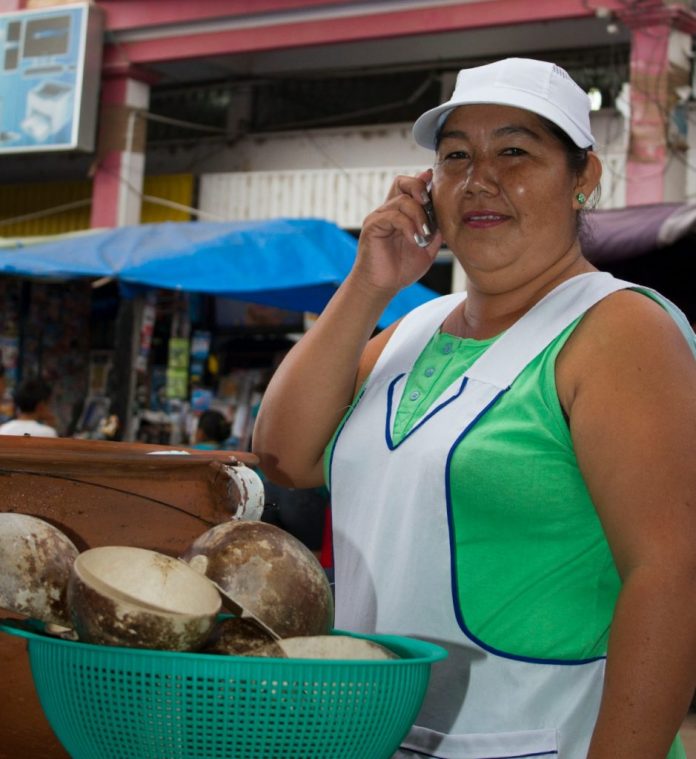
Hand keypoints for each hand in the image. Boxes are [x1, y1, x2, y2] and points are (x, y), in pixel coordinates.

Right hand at [351, 169, 442, 296]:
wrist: (382, 287)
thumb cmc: (401, 270)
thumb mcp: (427, 249)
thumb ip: (435, 231)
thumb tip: (446, 216)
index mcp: (401, 214)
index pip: (410, 187)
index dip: (423, 181)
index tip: (435, 182)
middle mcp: (389, 211)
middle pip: (402, 182)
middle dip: (419, 187)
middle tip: (428, 204)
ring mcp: (379, 217)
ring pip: (403, 201)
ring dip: (419, 216)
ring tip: (423, 236)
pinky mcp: (372, 226)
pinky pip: (393, 216)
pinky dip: (408, 226)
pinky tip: (414, 240)